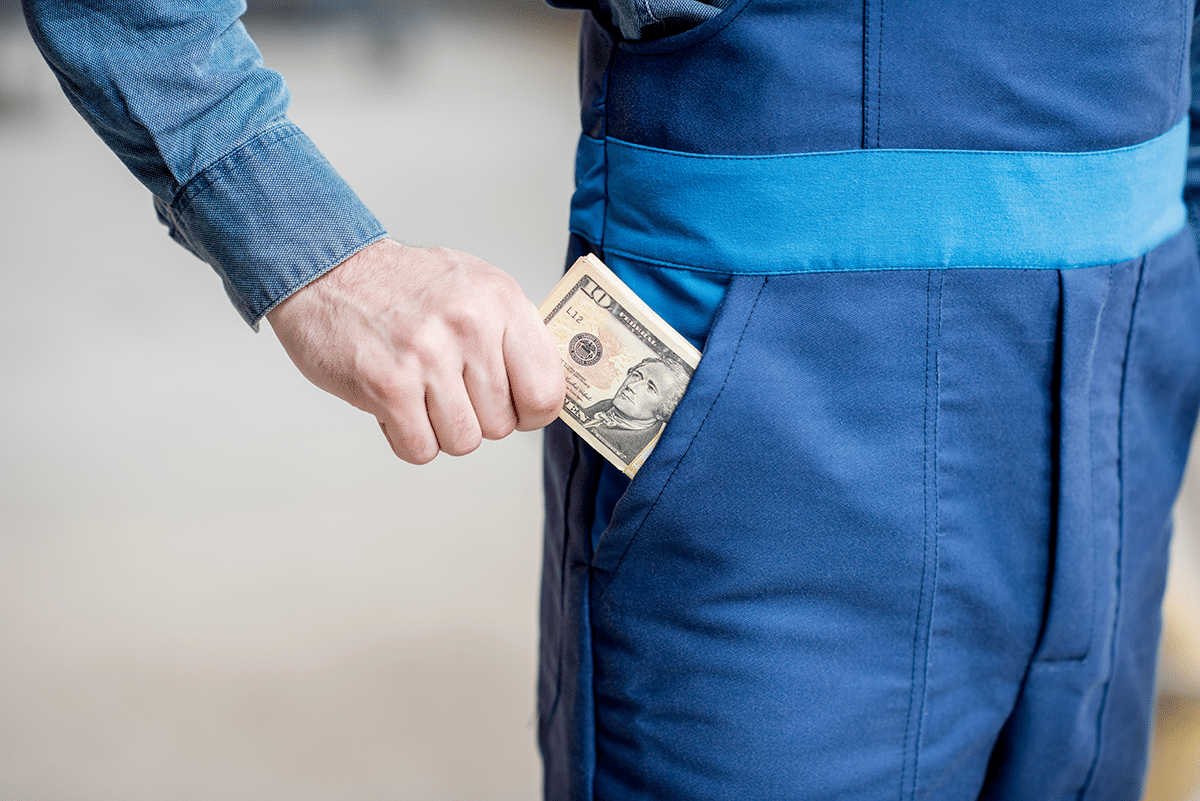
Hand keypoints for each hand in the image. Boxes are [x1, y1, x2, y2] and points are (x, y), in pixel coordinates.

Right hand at [265, 239, 565, 463]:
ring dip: (441, 430)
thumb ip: (515, 335)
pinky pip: (420, 449)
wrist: (329, 270)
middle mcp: (469, 325)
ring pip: (464, 441)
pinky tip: (398, 405)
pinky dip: (408, 438)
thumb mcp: (477, 288)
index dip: (532, 412)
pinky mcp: (387, 383)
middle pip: (502, 425)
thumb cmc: (406, 286)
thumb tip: (546, 393)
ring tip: (422, 393)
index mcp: (501, 301)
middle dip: (477, 418)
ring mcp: (427, 355)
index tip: (516, 407)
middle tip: (450, 389)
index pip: (546, 390)